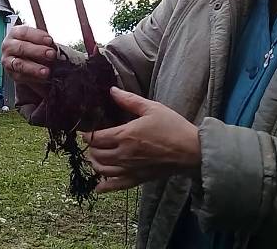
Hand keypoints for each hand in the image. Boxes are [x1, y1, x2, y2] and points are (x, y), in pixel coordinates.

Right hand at [1, 25, 56, 95]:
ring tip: (46, 71)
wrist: (26, 62)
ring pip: (19, 64)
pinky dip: (33, 78)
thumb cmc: (32, 48)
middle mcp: (9, 46)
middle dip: (38, 51)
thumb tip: (52, 43)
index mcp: (15, 33)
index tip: (50, 40)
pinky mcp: (11, 74)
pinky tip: (42, 78)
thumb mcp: (38, 40)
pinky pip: (21, 77)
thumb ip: (44, 40)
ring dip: (34, 68)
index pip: (24, 32)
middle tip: (51, 54)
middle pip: (21, 47)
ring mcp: (8, 61)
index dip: (38, 36)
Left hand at [82, 87, 200, 192]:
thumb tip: (112, 90)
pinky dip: (105, 187)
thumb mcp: (151, 108)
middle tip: (91, 144)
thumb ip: (129, 99)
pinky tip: (98, 187)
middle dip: (90, 149)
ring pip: (103, 170)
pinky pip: (117, 186)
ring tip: (94, 159)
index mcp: (125, 135)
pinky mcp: (139, 179)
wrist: (191, 150)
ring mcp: (130, 169)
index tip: (84, 132)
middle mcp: (124, 154)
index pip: (96, 138)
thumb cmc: (173, 127)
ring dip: (95, 165)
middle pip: (97, 155)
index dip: (87, 135)